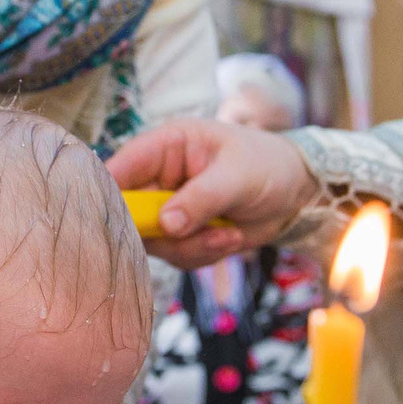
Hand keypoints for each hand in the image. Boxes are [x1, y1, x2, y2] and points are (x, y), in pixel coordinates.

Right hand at [105, 118, 319, 269]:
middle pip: (128, 213)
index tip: (113, 221)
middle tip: (188, 234)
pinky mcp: (182, 235)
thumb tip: (166, 224)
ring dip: (190, 246)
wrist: (295, 193)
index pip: (121, 167)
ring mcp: (168, 209)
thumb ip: (201, 197)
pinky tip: (230, 238)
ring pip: (153, 242)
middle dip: (160, 232)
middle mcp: (159, 178)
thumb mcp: (238, 176)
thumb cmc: (266, 165)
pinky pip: (176, 256)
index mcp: (166, 146)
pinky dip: (203, 254)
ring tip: (228, 234)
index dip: (107, 193)